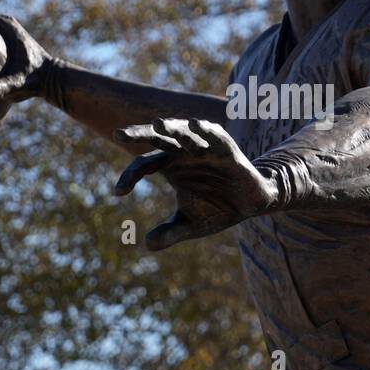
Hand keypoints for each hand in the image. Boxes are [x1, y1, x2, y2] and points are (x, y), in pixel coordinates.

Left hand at [113, 118, 279, 250]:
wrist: (252, 204)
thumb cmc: (218, 209)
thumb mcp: (192, 225)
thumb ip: (170, 232)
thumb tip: (147, 245)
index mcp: (172, 166)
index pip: (145, 163)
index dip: (130, 175)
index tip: (117, 192)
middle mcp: (185, 152)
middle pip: (159, 137)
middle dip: (140, 133)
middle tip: (118, 135)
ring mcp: (205, 149)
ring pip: (185, 133)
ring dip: (173, 128)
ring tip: (158, 124)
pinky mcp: (227, 150)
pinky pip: (215, 136)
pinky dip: (206, 130)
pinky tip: (195, 125)